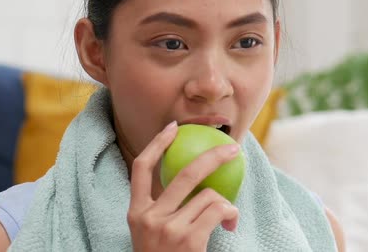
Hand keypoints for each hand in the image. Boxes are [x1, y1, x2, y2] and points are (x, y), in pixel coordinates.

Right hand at [127, 121, 239, 251]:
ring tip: (228, 217)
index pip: (141, 168)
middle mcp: (148, 217)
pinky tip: (230, 224)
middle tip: (232, 148)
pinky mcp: (188, 239)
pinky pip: (218, 210)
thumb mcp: (151, 236)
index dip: (157, 144)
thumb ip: (164, 210)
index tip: (174, 128)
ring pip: (208, 194)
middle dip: (214, 155)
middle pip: (185, 172)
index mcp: (135, 214)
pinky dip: (230, 213)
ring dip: (226, 203)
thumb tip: (196, 182)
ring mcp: (167, 228)